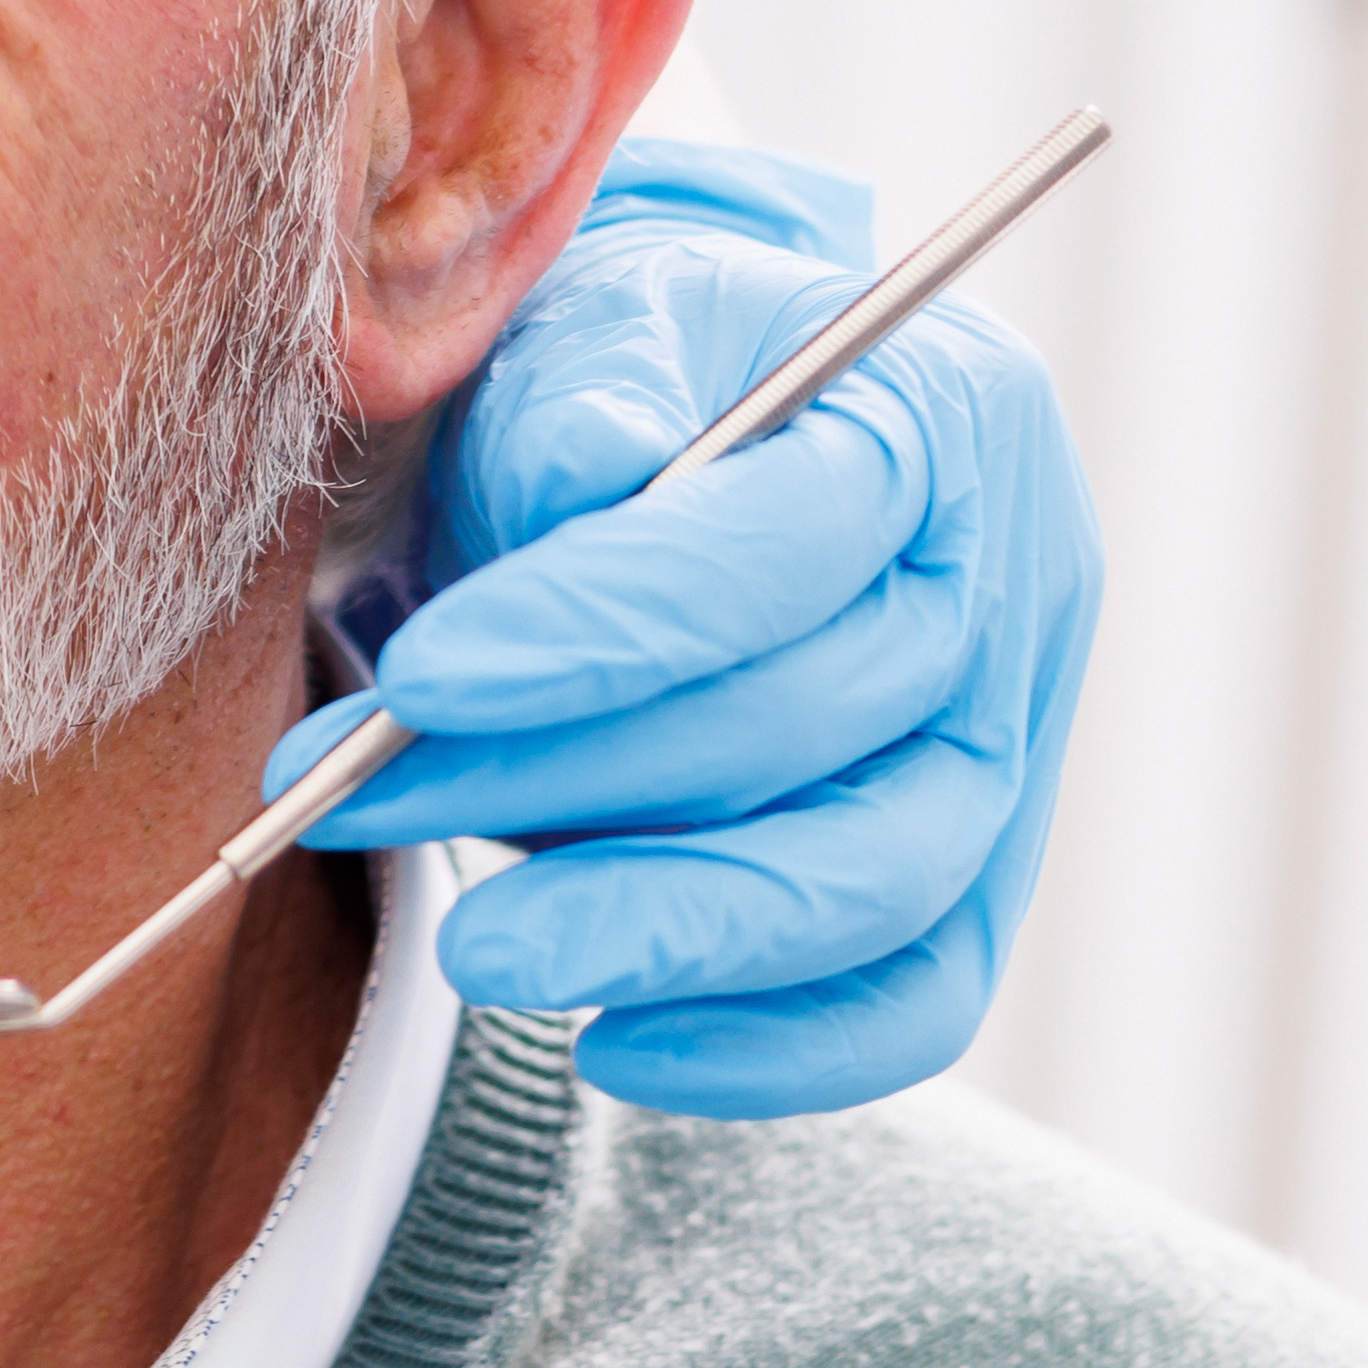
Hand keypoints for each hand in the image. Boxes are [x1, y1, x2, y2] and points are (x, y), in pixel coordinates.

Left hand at [304, 136, 1100, 1122]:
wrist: (681, 429)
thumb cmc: (629, 374)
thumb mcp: (591, 320)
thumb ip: (590, 393)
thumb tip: (590, 483)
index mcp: (940, 415)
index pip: (788, 547)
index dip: (605, 624)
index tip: (421, 678)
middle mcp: (1011, 585)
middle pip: (817, 728)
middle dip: (565, 780)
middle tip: (357, 802)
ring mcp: (1010, 743)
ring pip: (875, 887)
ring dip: (655, 932)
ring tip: (476, 945)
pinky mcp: (971, 872)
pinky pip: (912, 1000)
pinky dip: (770, 1048)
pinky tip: (611, 1044)